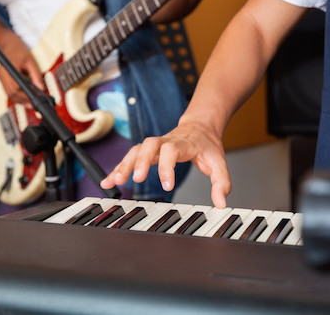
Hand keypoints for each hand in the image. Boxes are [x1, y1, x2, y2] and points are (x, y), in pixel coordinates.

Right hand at [0, 34, 42, 107]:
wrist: (8, 44)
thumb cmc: (18, 50)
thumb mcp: (31, 60)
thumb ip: (36, 75)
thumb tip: (41, 88)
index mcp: (9, 67)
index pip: (15, 86)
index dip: (25, 94)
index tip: (34, 98)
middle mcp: (2, 73)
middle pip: (12, 92)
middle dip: (23, 100)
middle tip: (34, 104)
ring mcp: (1, 77)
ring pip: (9, 94)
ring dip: (20, 101)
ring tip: (31, 104)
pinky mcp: (2, 79)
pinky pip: (8, 91)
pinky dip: (16, 97)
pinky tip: (25, 99)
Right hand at [101, 122, 231, 207]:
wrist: (200, 127)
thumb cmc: (207, 146)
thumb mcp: (219, 163)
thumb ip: (221, 183)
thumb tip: (221, 203)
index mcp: (183, 143)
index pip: (171, 150)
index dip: (167, 166)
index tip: (166, 185)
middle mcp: (165, 141)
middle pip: (148, 145)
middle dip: (140, 161)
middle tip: (136, 179)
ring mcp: (154, 145)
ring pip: (136, 149)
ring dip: (124, 164)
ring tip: (115, 181)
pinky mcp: (147, 151)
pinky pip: (130, 157)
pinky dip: (118, 168)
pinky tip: (108, 180)